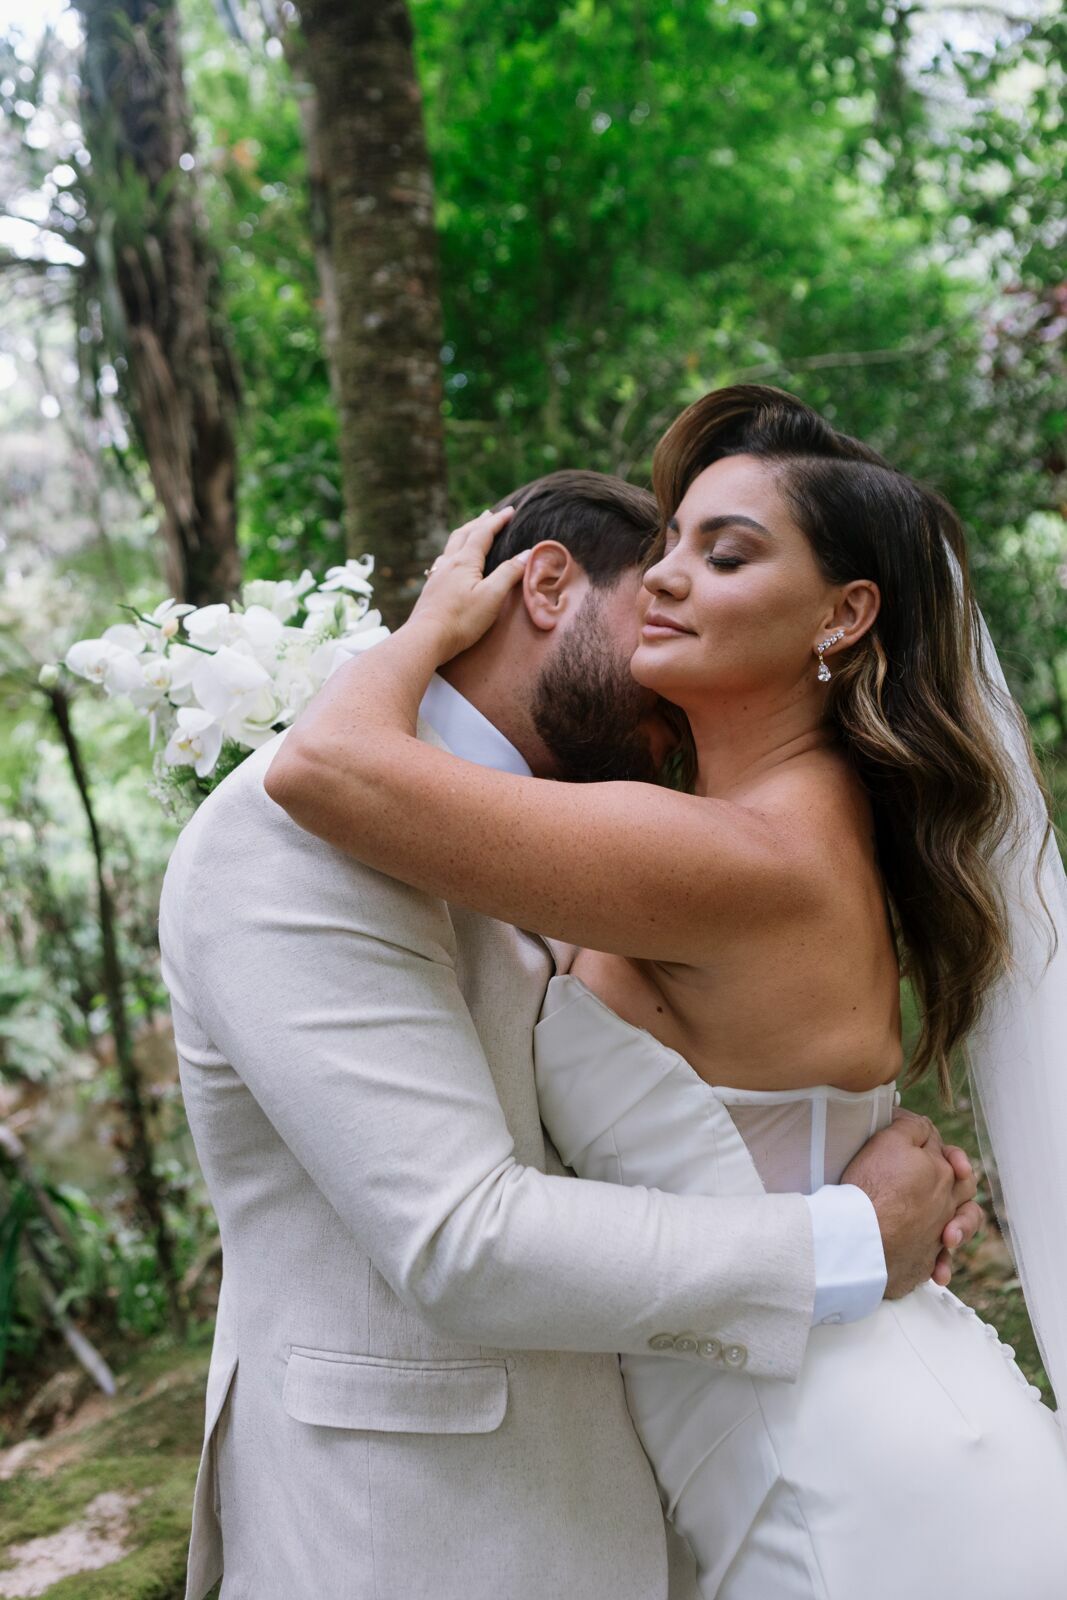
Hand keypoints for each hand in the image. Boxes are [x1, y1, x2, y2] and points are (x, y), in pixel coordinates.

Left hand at [410, 507, 528, 660]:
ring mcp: (437, 576)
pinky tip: (450, 561)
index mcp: (465, 562)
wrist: (426, 639)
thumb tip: (526, 553)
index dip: (498, 520)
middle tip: (490, 513)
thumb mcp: (492, 596)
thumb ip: (509, 573)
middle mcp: (448, 563)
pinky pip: (442, 561)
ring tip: (471, 531)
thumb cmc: (461, 620)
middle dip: (479, 522)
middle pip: (464, 534)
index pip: (483, 533)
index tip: (511, 511)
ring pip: (451, 546)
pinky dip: (452, 552)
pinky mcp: (431, 590)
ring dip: (464, 534)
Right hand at [840, 1109, 980, 1298]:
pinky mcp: (922, 1262)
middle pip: (963, 1190)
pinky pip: (938, 1262)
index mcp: (943, 1173)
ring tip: (947, 1234)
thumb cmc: (871, 1186)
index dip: (930, 1143)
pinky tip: (935, 1271)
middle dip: (959, 1182)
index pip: (946, 1154)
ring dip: (958, 1229)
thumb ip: (911, 1127)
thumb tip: (921, 1123)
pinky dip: (939, 1265)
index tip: (910, 1141)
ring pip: (959, 1229)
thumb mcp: (889, 1141)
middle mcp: (947, 1206)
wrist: (860, 1237)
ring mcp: (937, 1236)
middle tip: (945, 1178)